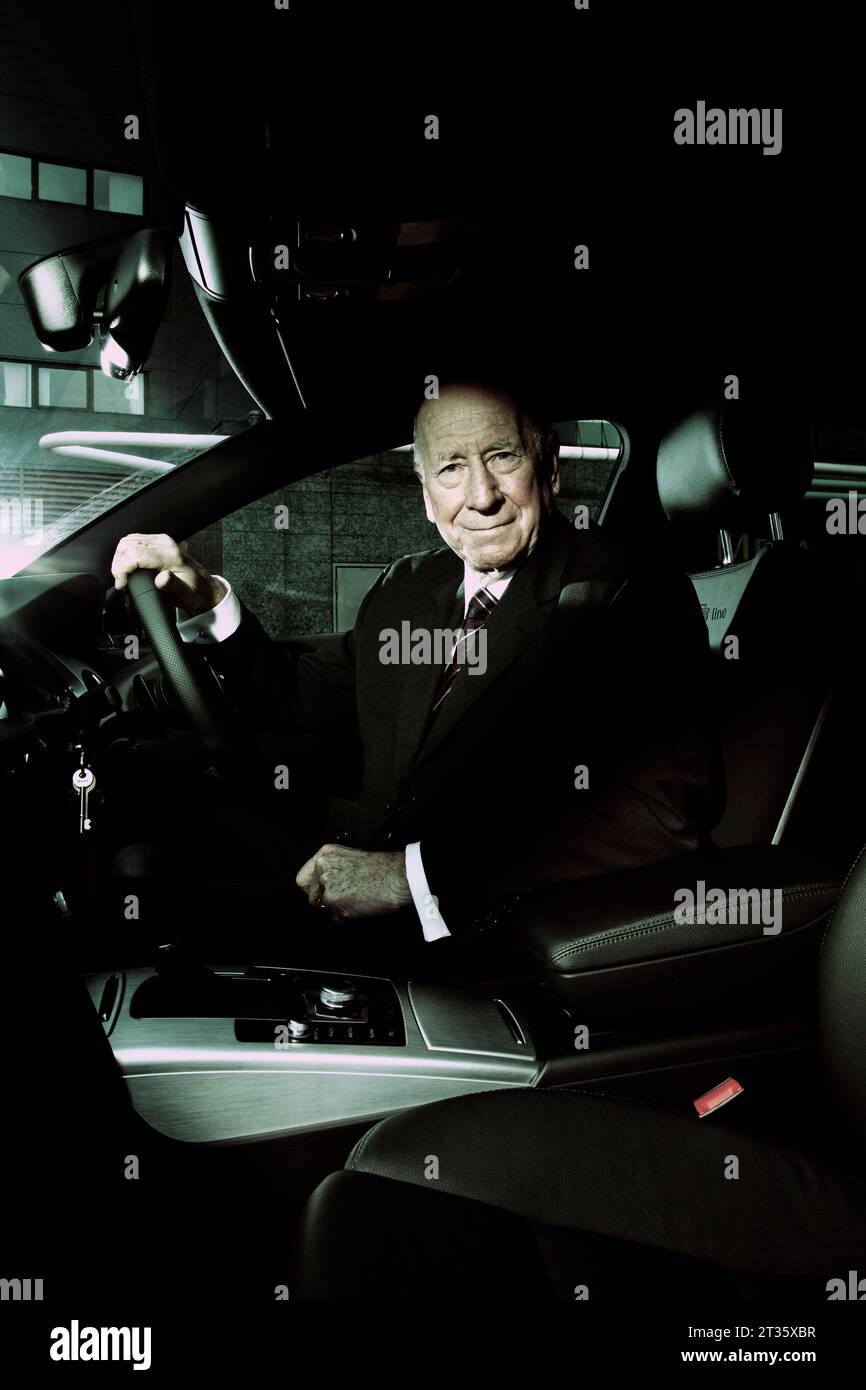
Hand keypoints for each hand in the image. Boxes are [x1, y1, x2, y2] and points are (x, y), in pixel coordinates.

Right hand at [111, 533, 226, 614]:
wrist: (203, 586)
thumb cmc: (194, 591)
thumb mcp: (186, 595)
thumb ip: (173, 586)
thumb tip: (162, 579)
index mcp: (170, 555)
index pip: (136, 554)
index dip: (123, 569)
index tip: (122, 583)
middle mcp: (165, 543)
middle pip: (128, 546)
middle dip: (118, 565)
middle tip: (120, 582)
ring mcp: (160, 540)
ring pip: (128, 541)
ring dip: (119, 559)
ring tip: (122, 576)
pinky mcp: (157, 541)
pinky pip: (133, 541)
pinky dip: (124, 553)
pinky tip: (126, 567)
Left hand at [296, 845, 412, 920]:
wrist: (396, 877)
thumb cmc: (381, 869)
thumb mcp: (350, 858)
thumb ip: (332, 870)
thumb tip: (321, 888)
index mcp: (325, 855)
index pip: (302, 879)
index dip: (311, 890)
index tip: (319, 894)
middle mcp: (322, 868)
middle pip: (311, 896)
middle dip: (326, 901)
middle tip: (346, 897)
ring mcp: (325, 885)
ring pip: (323, 908)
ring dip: (337, 909)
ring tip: (356, 899)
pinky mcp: (332, 902)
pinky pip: (334, 917)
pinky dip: (346, 916)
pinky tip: (359, 905)